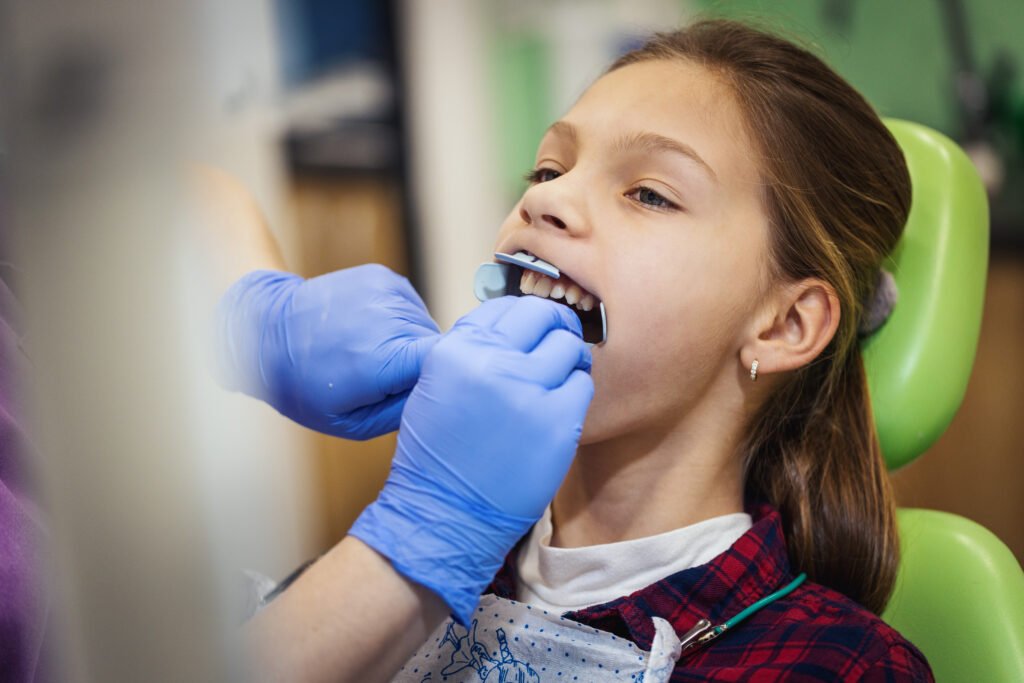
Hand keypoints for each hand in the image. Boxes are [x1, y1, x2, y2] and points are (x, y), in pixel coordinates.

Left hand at [216, 264, 439, 439]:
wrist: (265, 331)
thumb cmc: (304, 385)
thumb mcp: (351, 422)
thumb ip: (403, 412)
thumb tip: (439, 399)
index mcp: (384, 360)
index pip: (446, 365)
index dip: (444, 380)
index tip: (432, 392)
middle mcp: (390, 319)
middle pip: (436, 346)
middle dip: (420, 364)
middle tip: (385, 378)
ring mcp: (386, 292)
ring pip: (425, 325)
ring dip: (409, 342)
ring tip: (371, 352)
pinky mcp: (382, 277)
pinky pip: (410, 306)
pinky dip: (398, 320)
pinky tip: (368, 330)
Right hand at [349, 296, 593, 624]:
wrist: (446, 513)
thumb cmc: (439, 454)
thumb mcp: (437, 384)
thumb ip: (472, 348)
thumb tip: (514, 325)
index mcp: (457, 349)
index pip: (507, 306)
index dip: (525, 318)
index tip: (532, 332)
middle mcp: (492, 362)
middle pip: (544, 317)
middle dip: (555, 327)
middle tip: (558, 344)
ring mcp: (528, 390)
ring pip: (570, 348)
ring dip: (569, 361)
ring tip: (557, 383)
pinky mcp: (558, 421)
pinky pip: (583, 385)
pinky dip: (575, 393)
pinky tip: (558, 412)